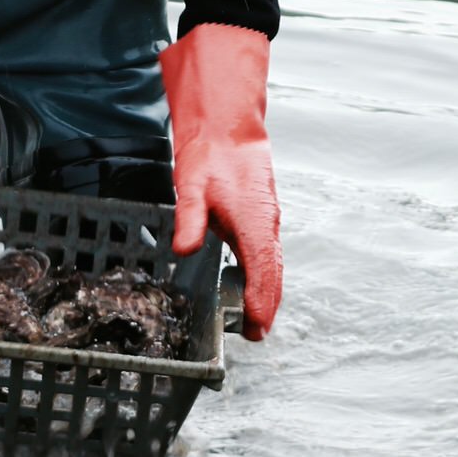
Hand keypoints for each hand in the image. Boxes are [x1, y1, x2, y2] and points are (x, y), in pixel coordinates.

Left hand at [159, 24, 282, 340]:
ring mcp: (266, 219)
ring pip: (271, 262)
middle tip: (257, 334)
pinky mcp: (260, 213)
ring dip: (267, 290)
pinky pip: (265, 250)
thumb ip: (189, 218)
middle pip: (273, 273)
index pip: (263, 271)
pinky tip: (248, 281)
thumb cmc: (210, 151)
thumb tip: (184, 249)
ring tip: (255, 317)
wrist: (227, 122)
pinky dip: (262, 271)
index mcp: (255, 220)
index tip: (257, 328)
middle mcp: (266, 223)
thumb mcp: (191, 184)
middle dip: (268, 305)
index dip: (262, 303)